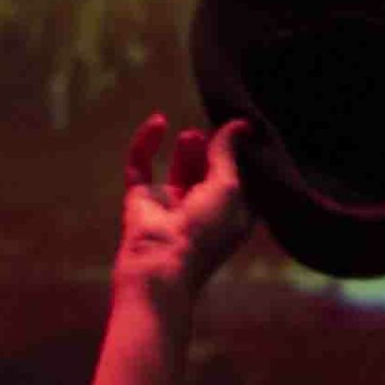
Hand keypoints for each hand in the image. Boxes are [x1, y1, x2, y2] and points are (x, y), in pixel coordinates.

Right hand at [116, 114, 253, 297]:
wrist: (160, 263)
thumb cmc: (204, 231)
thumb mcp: (228, 187)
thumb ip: (229, 153)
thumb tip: (241, 124)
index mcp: (232, 216)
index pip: (241, 181)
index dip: (240, 157)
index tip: (243, 127)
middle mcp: (203, 211)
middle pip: (210, 173)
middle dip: (212, 152)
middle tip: (210, 135)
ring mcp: (171, 205)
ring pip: (180, 169)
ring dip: (187, 149)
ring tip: (191, 136)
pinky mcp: (141, 198)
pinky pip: (141, 164)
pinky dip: (147, 142)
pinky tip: (158, 121)